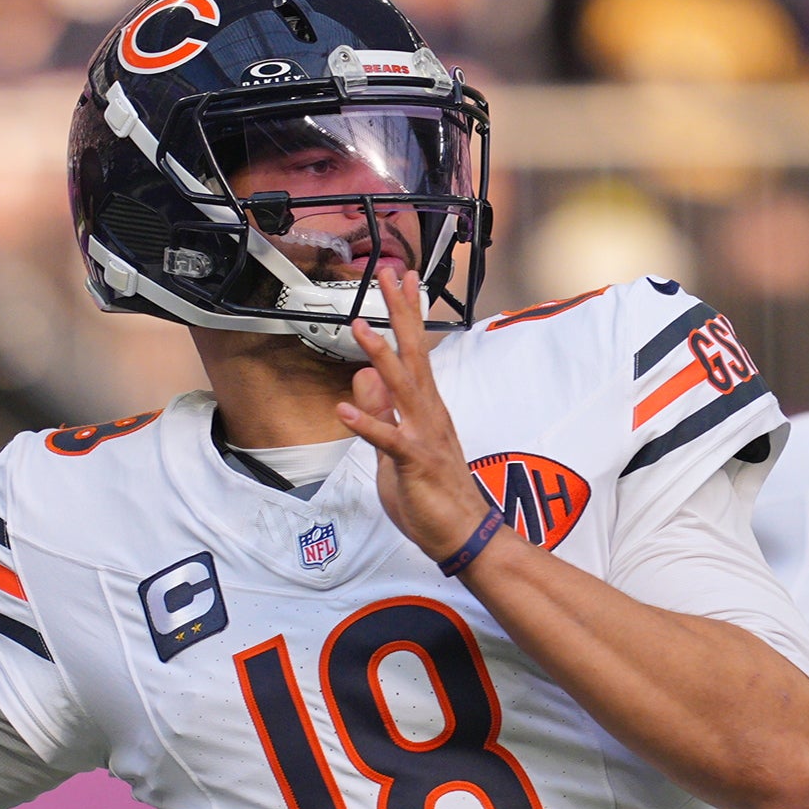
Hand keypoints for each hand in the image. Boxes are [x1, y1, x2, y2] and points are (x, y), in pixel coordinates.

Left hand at [336, 263, 495, 569]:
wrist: (466, 534)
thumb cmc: (435, 495)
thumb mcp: (395, 448)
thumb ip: (380, 413)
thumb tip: (361, 378)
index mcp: (426, 408)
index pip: (415, 351)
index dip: (407, 314)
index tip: (401, 279)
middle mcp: (429, 413)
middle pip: (414, 353)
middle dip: (400, 313)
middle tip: (390, 274)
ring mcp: (424, 435)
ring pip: (402, 387)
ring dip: (380, 356)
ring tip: (359, 326)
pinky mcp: (416, 463)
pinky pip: (389, 441)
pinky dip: (367, 424)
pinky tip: (343, 411)